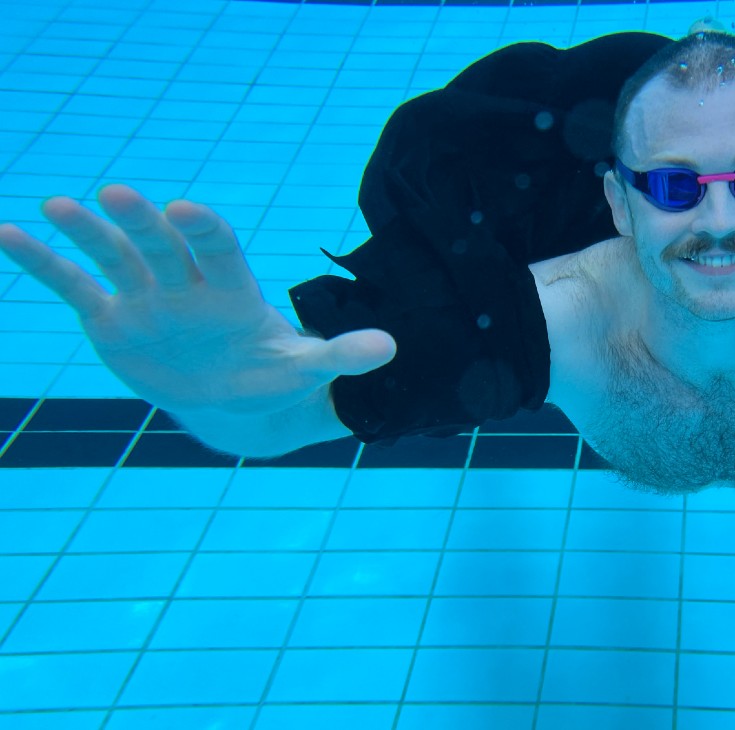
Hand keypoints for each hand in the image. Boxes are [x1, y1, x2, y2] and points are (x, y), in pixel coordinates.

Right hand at [0, 184, 394, 415]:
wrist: (233, 403)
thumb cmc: (273, 378)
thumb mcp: (305, 370)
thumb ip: (340, 356)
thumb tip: (391, 348)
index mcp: (232, 288)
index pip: (217, 249)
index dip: (203, 230)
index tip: (187, 209)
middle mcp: (184, 283)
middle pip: (161, 245)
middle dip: (141, 223)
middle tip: (116, 194)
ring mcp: (144, 298)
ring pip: (113, 257)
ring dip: (86, 233)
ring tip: (57, 207)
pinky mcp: (111, 320)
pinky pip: (72, 288)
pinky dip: (42, 265)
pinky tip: (6, 235)